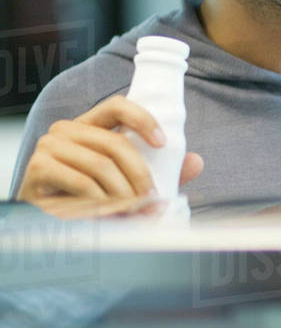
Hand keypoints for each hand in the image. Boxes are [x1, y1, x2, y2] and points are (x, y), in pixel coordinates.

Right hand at [16, 96, 203, 204]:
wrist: (47, 221)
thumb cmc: (90, 198)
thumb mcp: (128, 183)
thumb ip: (161, 172)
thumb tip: (196, 162)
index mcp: (90, 126)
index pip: (118, 106)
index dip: (142, 119)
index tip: (162, 143)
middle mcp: (67, 130)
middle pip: (115, 143)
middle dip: (140, 174)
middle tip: (151, 197)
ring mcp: (49, 145)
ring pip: (101, 165)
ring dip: (122, 194)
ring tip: (130, 210)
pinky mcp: (38, 166)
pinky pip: (81, 182)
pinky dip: (100, 202)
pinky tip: (104, 213)